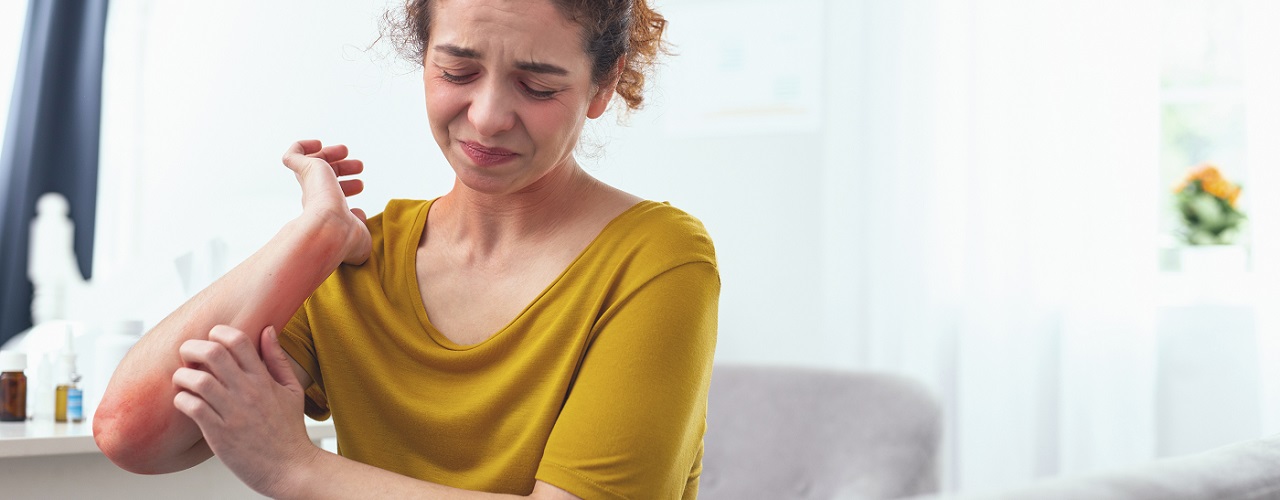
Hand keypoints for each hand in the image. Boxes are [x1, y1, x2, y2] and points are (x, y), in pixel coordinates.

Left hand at [172, 325, 316, 497]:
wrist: (289, 466)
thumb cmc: (289, 430)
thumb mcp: (291, 389)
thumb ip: (277, 359)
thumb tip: (268, 330)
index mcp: (264, 379)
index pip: (238, 340)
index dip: (218, 332)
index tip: (211, 339)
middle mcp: (247, 392)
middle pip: (213, 353)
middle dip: (192, 347)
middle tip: (187, 354)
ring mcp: (232, 412)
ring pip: (197, 380)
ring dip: (183, 376)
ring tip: (183, 380)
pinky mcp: (219, 433)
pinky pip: (192, 407)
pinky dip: (182, 400)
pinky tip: (185, 402)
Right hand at [282, 140, 370, 264]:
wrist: (332, 229)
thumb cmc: (346, 238)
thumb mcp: (360, 232)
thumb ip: (359, 224)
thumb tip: (359, 215)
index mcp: (326, 214)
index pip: (332, 197)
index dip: (347, 188)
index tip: (360, 186)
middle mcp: (314, 199)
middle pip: (325, 179)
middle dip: (343, 169)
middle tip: (359, 166)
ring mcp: (309, 184)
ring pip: (313, 164)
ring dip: (330, 154)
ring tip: (345, 150)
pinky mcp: (304, 169)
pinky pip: (293, 155)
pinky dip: (301, 146)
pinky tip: (316, 143)